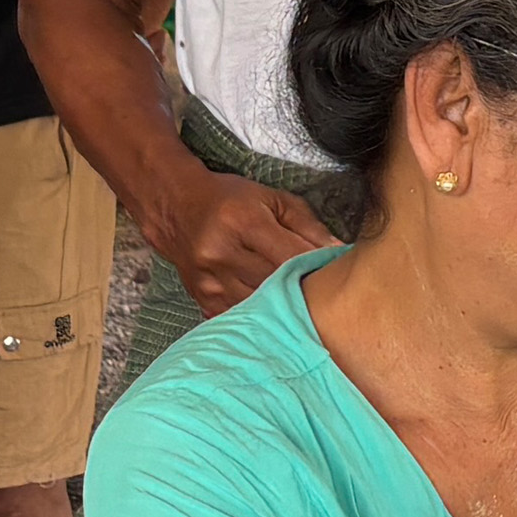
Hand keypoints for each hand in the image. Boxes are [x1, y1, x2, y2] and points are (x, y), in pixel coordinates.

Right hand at [153, 170, 337, 315]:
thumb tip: (342, 254)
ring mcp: (210, 281)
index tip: (337, 276)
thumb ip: (310, 227)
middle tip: (327, 295)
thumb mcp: (273, 199)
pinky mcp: (204, 299)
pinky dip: (262, 316)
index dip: (318, 270)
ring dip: (286, 308)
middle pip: (279, 286)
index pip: (293, 258)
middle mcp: (222, 254)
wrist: (174, 206)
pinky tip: (275, 312)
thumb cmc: (230, 200)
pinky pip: (243, 317)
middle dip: (306, 291)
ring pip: (262, 307)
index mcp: (243, 223)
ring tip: (304, 304)